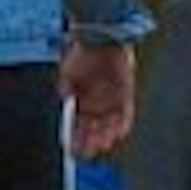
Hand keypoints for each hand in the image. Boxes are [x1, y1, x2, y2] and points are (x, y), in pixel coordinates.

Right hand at [61, 40, 135, 160]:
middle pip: (93, 130)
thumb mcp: (67, 74)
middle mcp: (95, 104)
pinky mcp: (126, 95)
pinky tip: (118, 133)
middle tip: (87, 151)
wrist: (101, 38)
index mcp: (79, 102)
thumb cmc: (80, 55)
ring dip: (105, 136)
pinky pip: (126, 115)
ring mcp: (111, 101)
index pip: (76, 127)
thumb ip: (65, 89)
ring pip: (109, 126)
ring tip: (101, 144)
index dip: (74, 139)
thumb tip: (64, 99)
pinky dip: (122, 125)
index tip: (71, 149)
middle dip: (90, 142)